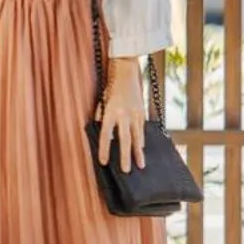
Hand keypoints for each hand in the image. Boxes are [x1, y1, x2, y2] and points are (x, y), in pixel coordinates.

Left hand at [96, 57, 147, 172]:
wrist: (126, 72)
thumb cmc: (110, 87)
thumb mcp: (101, 100)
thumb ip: (101, 116)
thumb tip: (101, 131)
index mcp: (110, 112)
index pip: (106, 135)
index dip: (104, 149)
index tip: (103, 162)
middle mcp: (123, 115)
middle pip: (124, 140)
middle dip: (125, 156)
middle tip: (125, 171)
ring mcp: (135, 114)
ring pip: (137, 137)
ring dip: (138, 152)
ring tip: (140, 166)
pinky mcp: (142, 112)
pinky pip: (142, 130)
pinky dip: (142, 140)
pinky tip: (142, 149)